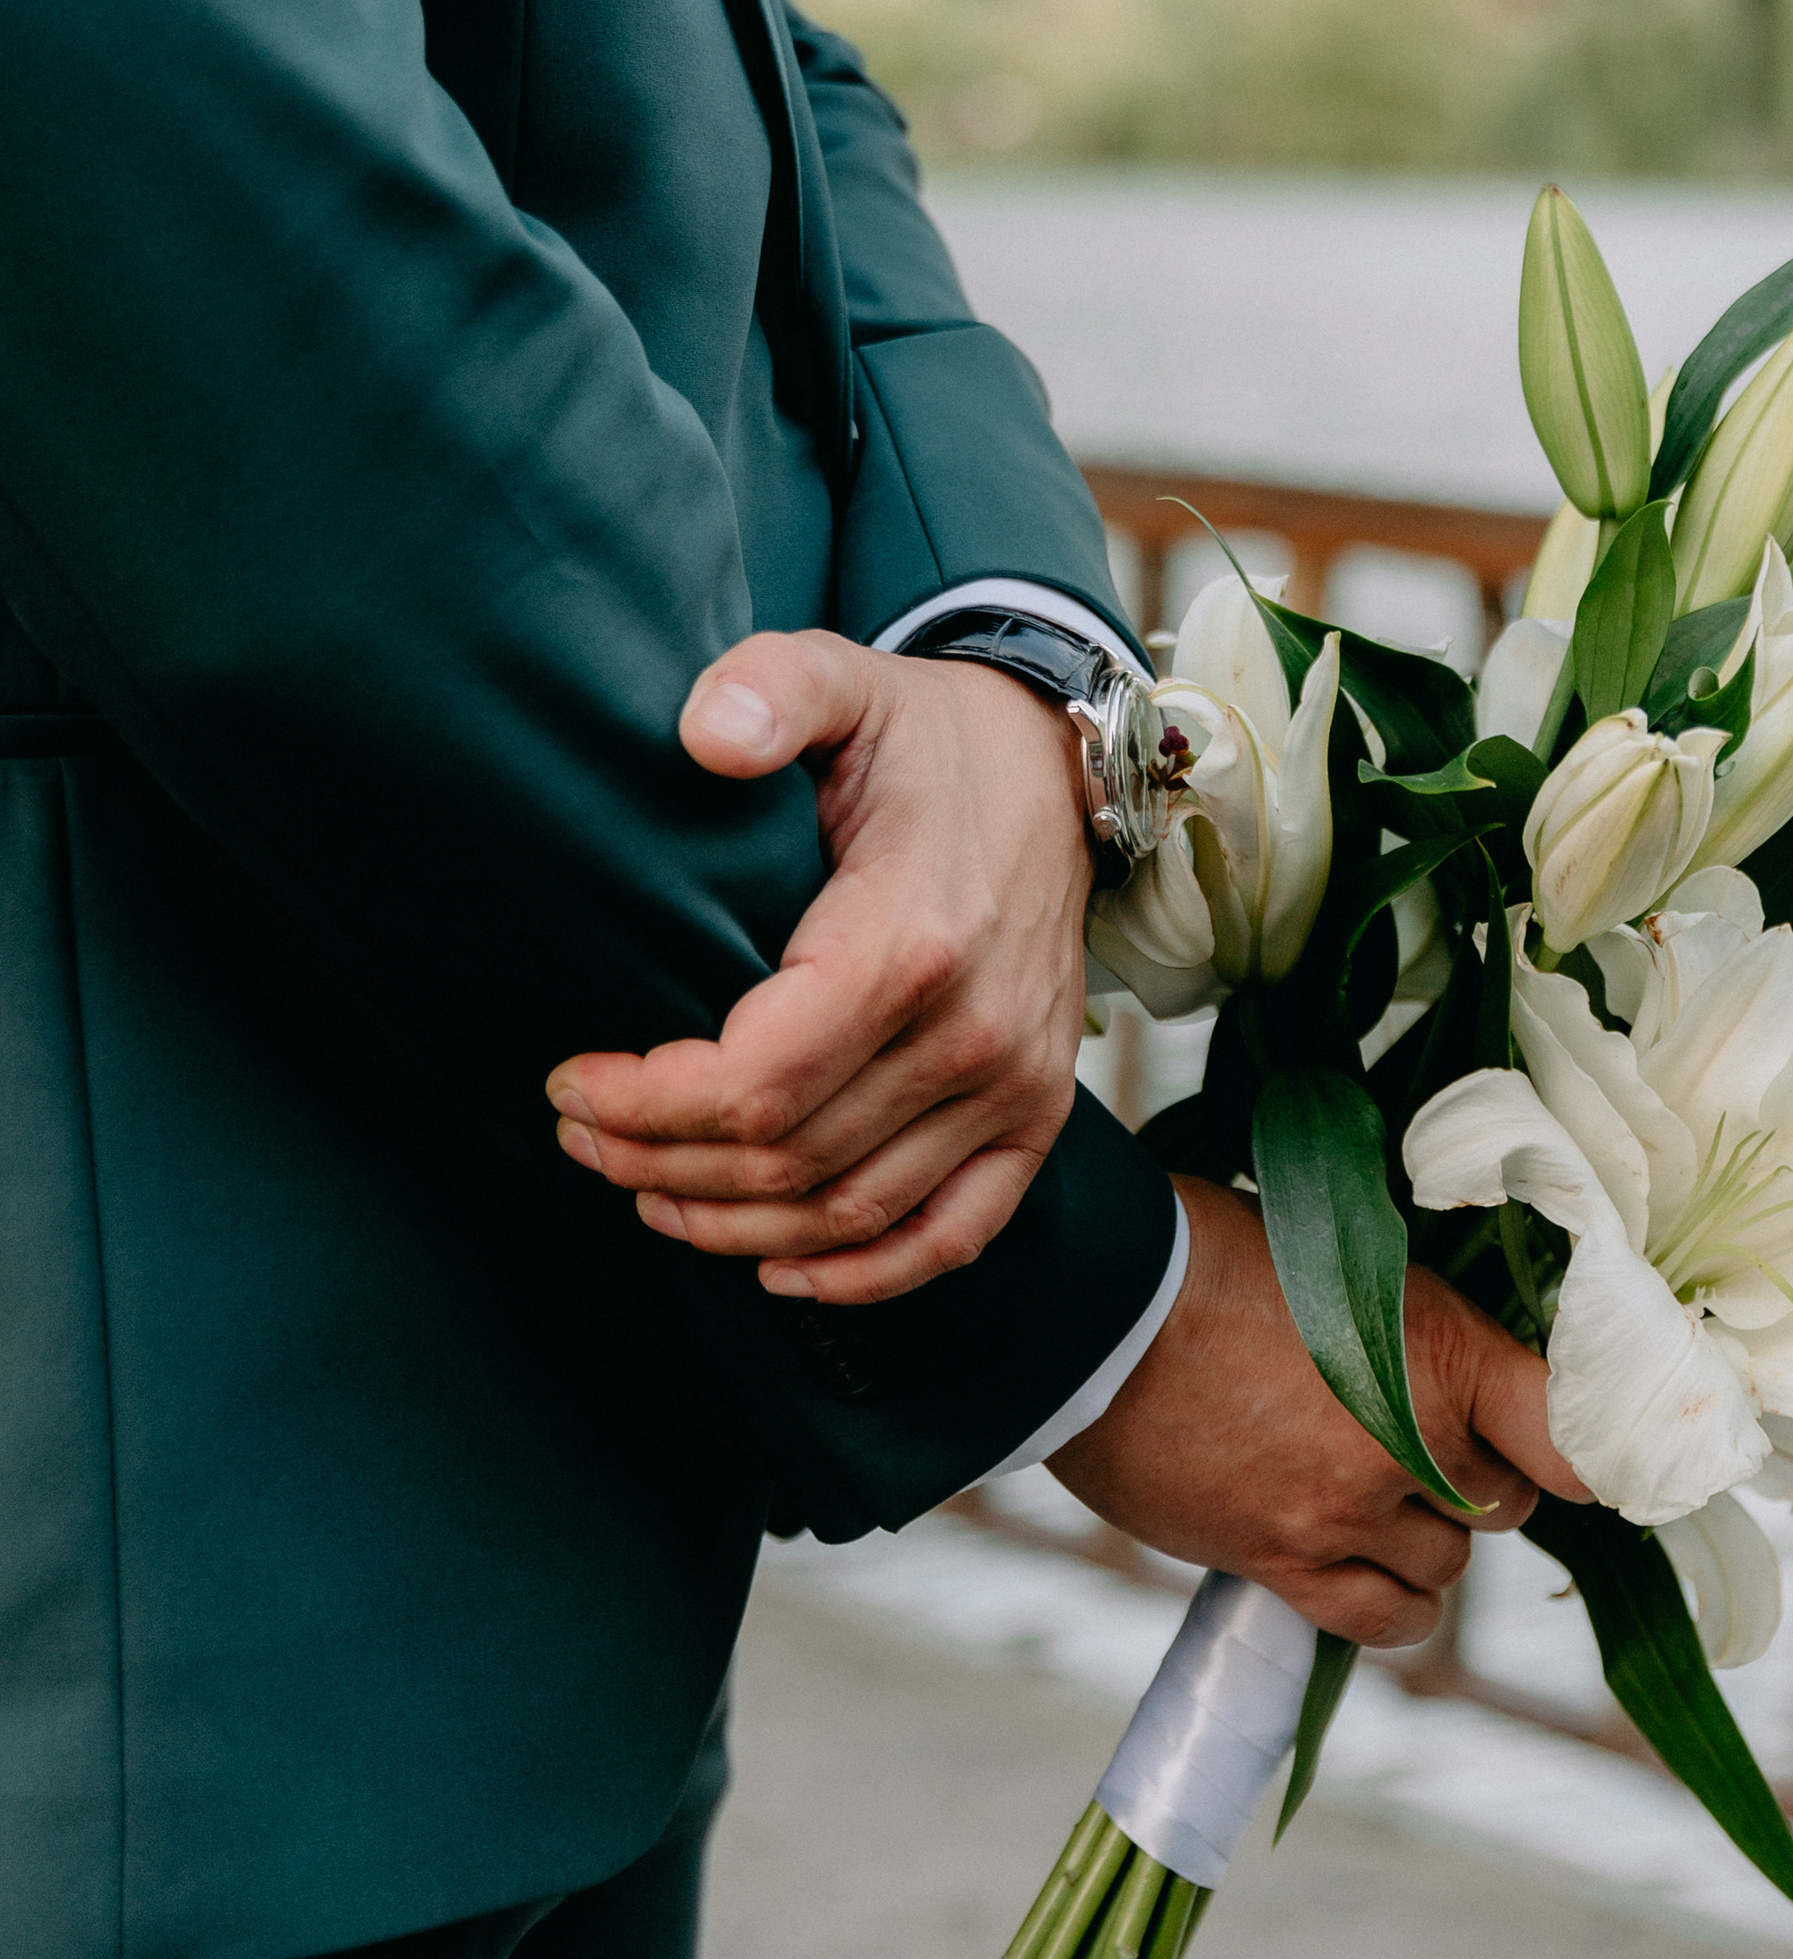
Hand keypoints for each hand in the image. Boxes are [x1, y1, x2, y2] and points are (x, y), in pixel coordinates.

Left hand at [549, 631, 1093, 1301]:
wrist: (1057, 764)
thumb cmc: (923, 735)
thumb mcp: (843, 683)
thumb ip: (770, 689)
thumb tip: (704, 734)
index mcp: (913, 941)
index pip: (755, 1083)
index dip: (645, 1106)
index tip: (569, 1083)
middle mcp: (975, 1033)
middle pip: (787, 1159)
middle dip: (659, 1163)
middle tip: (580, 1136)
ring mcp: (1016, 1084)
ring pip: (849, 1211)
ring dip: (732, 1224)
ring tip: (644, 1192)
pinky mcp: (1039, 1113)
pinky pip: (952, 1234)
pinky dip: (864, 1275)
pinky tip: (778, 1269)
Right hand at [1052, 1176, 1586, 1646]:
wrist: (1098, 1312)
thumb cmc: (1215, 1256)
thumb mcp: (1348, 1261)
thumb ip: (1417, 1332)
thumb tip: (1455, 1370)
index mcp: (1439, 1352)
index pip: (1569, 1434)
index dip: (1594, 1448)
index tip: (1585, 1448)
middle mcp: (1411, 1444)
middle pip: (1505, 1500)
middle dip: (1479, 1475)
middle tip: (1428, 1440)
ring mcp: (1346, 1513)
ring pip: (1447, 1566)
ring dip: (1430, 1536)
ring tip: (1378, 1491)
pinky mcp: (1283, 1563)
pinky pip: (1381, 1620)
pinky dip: (1394, 1603)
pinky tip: (1373, 1568)